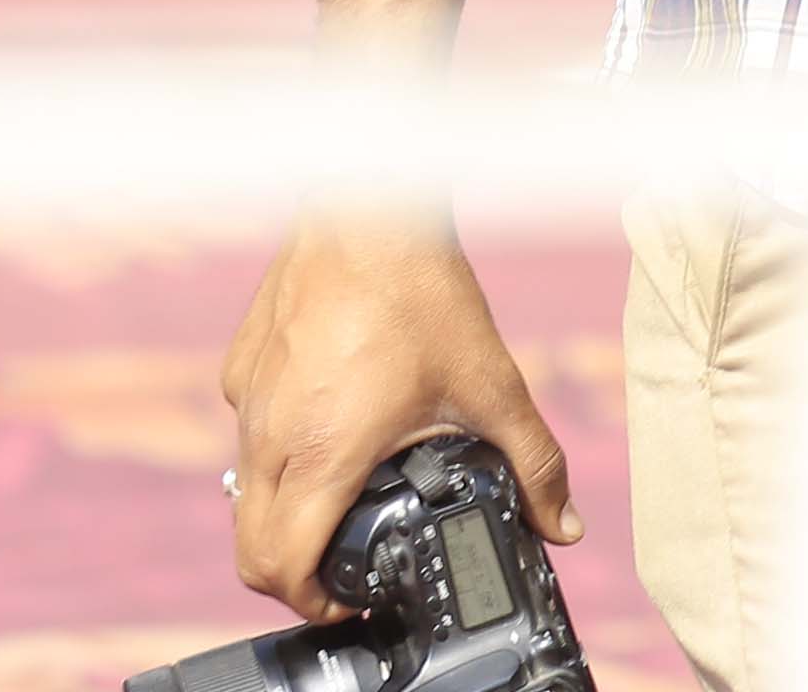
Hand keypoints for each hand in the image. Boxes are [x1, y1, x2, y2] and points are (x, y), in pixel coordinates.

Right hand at [219, 216, 580, 608]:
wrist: (369, 206)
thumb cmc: (419, 291)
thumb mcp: (491, 386)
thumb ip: (533, 463)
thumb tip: (563, 523)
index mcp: (321, 451)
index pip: (278, 565)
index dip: (311, 600)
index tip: (349, 595)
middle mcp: (269, 430)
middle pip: (250, 545)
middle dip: (292, 573)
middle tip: (342, 567)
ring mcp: (250, 396)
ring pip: (244, 488)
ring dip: (283, 510)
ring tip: (343, 498)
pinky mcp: (243, 362)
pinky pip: (248, 428)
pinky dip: (278, 448)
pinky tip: (331, 421)